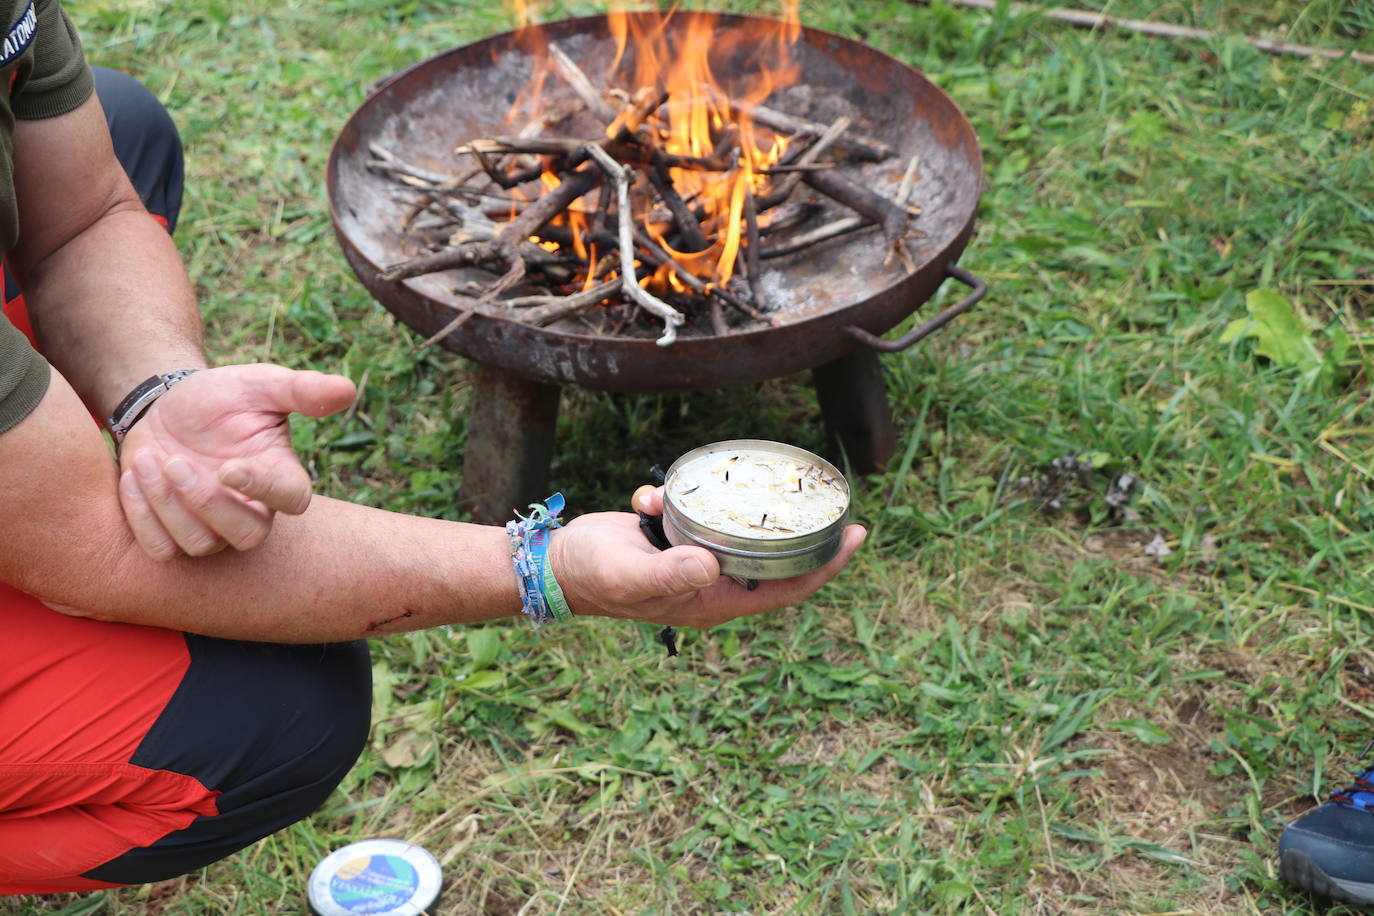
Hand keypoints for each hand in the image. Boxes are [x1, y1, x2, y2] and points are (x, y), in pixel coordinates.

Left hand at [117, 364, 356, 559]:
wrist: (167, 408)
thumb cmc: (222, 397)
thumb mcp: (258, 385)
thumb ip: (301, 389)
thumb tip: (348, 389)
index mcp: (281, 477)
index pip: (292, 499)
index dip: (263, 489)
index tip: (228, 466)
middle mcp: (252, 511)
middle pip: (246, 536)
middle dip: (206, 503)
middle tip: (175, 462)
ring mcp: (212, 529)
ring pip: (198, 544)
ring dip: (167, 504)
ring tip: (151, 459)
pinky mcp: (171, 534)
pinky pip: (160, 549)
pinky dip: (142, 515)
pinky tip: (135, 474)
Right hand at [550, 485, 865, 628]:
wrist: (554, 566)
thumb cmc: (593, 577)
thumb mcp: (630, 574)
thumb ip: (668, 573)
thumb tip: (710, 566)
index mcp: (713, 600)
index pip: (787, 587)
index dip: (825, 565)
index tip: (856, 535)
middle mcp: (711, 582)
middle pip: (773, 558)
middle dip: (801, 530)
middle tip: (830, 494)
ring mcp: (695, 560)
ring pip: (736, 532)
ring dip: (734, 508)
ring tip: (755, 478)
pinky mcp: (675, 538)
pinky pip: (695, 514)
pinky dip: (676, 500)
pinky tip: (649, 499)